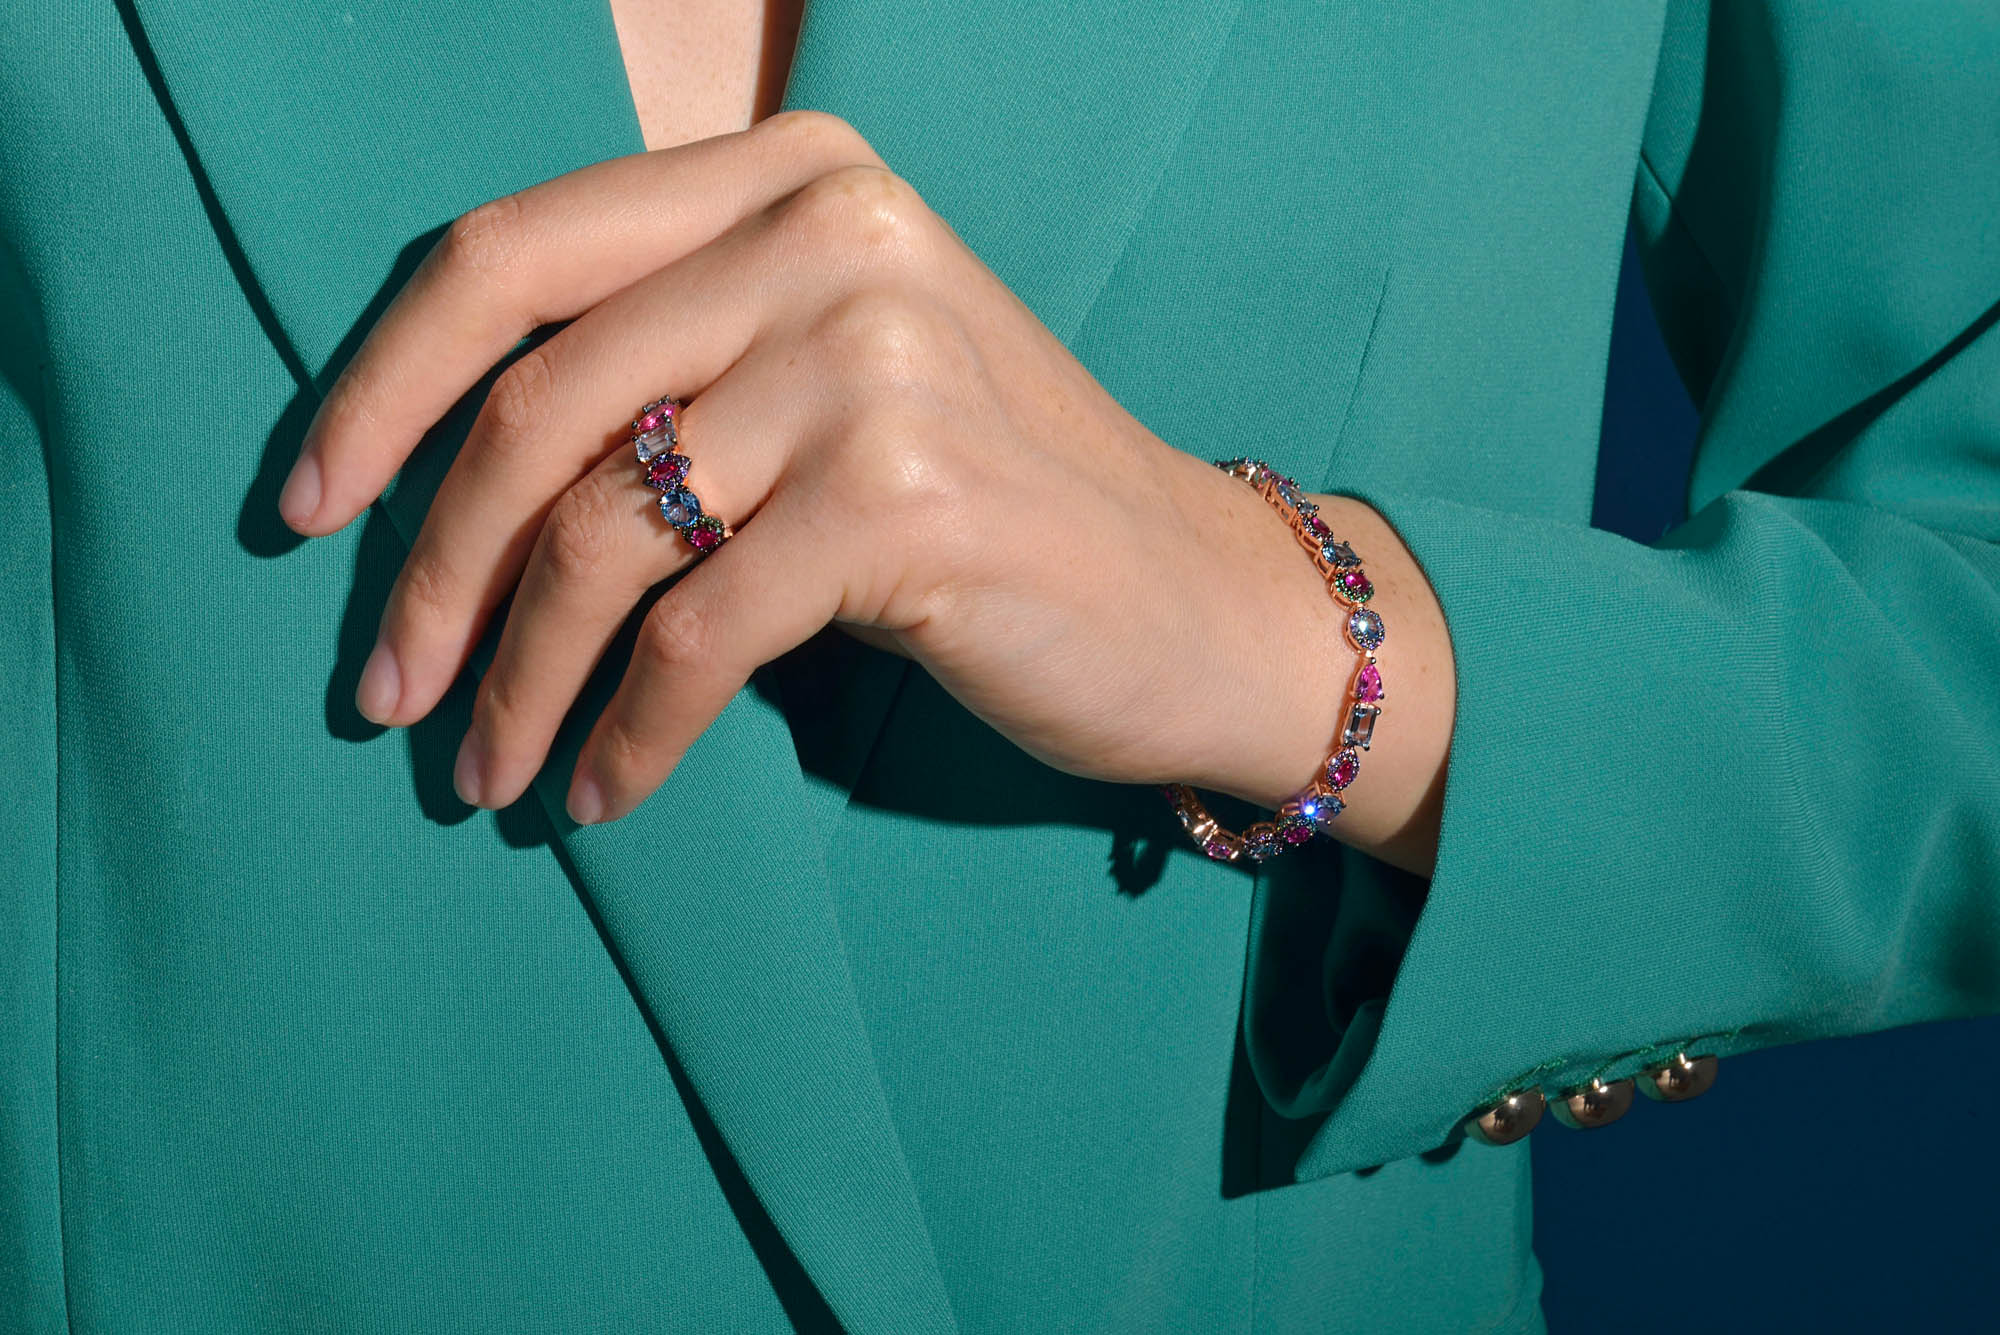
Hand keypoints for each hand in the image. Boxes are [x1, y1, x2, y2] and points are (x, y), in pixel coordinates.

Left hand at [279, 110, 1452, 871]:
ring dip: (515, 677)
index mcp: (795, 175)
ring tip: (481, 772)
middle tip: (383, 692)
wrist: (1202, 604)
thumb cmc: (1000, 503)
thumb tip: (440, 472)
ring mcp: (873, 360)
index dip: (379, 386)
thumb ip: (679, 359)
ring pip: (600, 532)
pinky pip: (693, 635)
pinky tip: (601, 794)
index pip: (513, 253)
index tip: (305, 511)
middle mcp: (832, 234)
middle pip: (535, 403)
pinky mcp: (906, 500)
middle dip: (429, 569)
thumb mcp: (836, 375)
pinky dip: (624, 732)